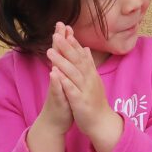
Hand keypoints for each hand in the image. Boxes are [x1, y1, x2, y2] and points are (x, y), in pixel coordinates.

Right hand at [41, 23, 73, 134]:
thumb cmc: (64, 101)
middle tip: (58, 25)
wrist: (55, 122)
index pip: (64, 53)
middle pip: (57, 56)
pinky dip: (56, 81)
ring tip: (52, 46)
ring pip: (55, 71)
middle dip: (58, 42)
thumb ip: (69, 68)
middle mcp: (57, 78)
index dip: (65, 39)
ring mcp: (56, 88)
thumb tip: (73, 55)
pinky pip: (56, 89)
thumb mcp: (68, 83)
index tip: (66, 24)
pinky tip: (54, 73)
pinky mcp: (56, 100)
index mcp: (62, 73)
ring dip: (54, 59)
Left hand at [48, 23, 122, 151]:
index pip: (81, 54)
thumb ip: (88, 64)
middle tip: (56, 34)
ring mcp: (85, 90)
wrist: (102, 123)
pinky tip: (55, 74)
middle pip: (77, 60)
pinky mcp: (80, 102)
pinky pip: (71, 90)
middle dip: (66, 47)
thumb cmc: (95, 101)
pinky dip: (64, 81)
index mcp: (90, 74)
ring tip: (50, 51)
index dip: (73, 42)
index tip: (65, 29)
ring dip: (62, 61)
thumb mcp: (92, 80)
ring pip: (73, 73)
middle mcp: (89, 79)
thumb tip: (86, 49)